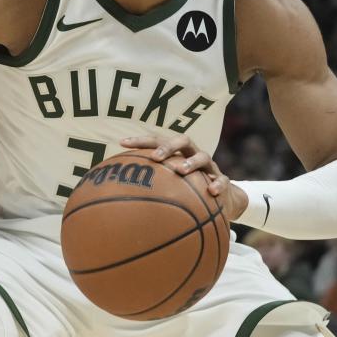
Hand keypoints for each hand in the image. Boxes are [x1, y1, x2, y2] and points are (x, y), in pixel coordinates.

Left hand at [121, 134, 247, 219]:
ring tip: (182, 171)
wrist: (218, 196)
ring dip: (191, 163)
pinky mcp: (221, 179)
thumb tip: (113, 194)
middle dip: (168, 146)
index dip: (140, 141)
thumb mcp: (166, 183)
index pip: (157, 140)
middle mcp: (192, 154)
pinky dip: (218, 185)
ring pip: (203, 157)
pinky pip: (223, 180)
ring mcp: (208, 166)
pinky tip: (211, 192)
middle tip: (156, 158)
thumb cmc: (184, 187)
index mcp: (176, 152)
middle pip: (182, 140)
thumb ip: (146, 184)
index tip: (122, 143)